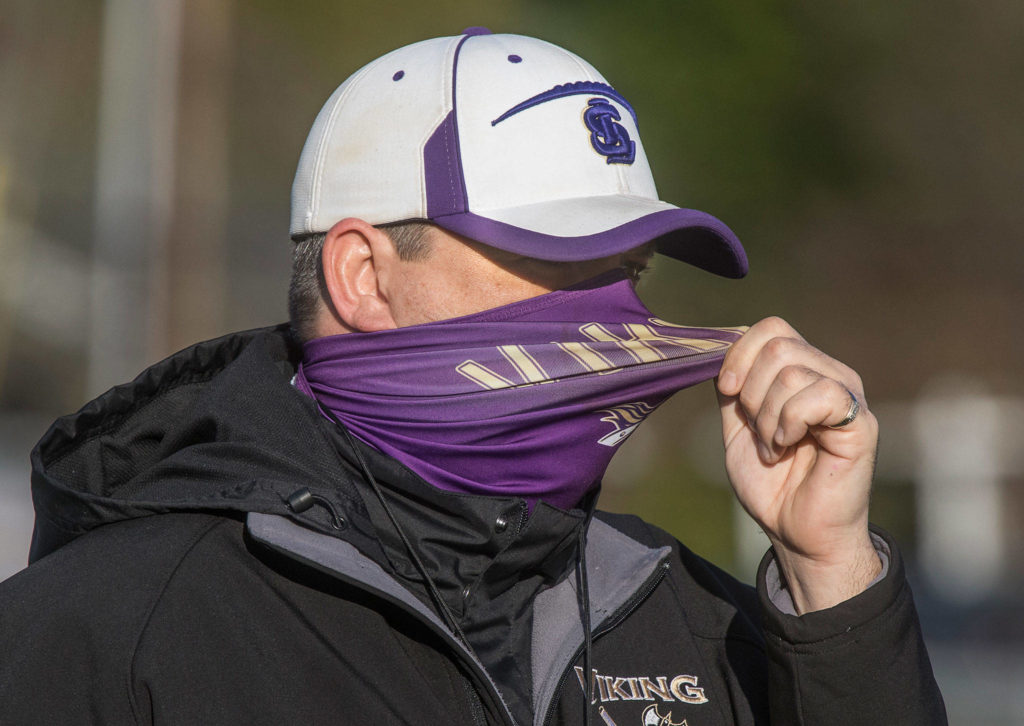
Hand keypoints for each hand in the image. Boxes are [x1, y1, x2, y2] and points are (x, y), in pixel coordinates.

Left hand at [716, 317, 881, 612]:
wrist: (794, 531)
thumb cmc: (771, 482)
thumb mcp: (738, 425)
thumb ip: (734, 387)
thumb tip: (722, 349)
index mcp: (804, 370)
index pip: (772, 328)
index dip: (740, 354)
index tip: (728, 391)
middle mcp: (831, 374)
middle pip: (777, 345)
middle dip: (751, 394)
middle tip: (761, 433)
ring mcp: (848, 395)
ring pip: (791, 372)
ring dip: (769, 418)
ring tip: (776, 447)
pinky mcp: (860, 422)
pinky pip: (820, 395)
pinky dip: (790, 422)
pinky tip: (791, 446)